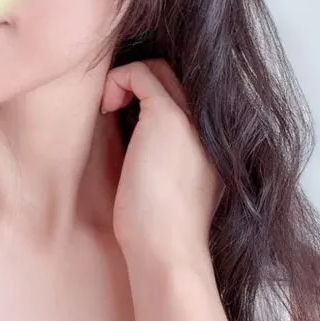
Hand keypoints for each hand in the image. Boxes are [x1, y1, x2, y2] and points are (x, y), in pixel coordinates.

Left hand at [101, 59, 223, 272]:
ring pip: (158, 69)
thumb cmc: (160, 232)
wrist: (168, 251)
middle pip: (173, 77)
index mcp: (212, 143)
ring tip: (110, 110)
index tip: (124, 115)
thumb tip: (136, 142)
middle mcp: (207, 125)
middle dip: (139, 84)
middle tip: (114, 108)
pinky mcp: (167, 116)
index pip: (184, 96)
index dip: (150, 96)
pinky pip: (140, 72)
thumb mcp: (171, 187)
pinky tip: (107, 109)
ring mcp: (191, 118)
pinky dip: (118, 81)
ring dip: (127, 81)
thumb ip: (167, 158)